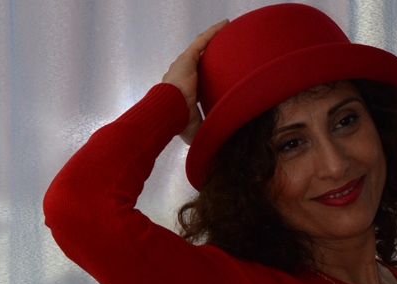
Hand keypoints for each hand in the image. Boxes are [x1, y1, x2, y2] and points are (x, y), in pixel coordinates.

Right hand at [162, 20, 229, 144]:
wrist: (168, 111)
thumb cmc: (177, 123)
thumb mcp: (193, 129)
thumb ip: (204, 132)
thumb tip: (216, 145)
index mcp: (181, 92)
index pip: (195, 82)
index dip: (206, 79)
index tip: (218, 79)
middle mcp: (180, 75)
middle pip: (198, 63)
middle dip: (210, 57)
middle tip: (225, 54)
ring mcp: (183, 65)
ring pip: (201, 49)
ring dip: (214, 41)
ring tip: (227, 33)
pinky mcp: (187, 58)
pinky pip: (203, 41)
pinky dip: (214, 32)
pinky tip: (225, 24)